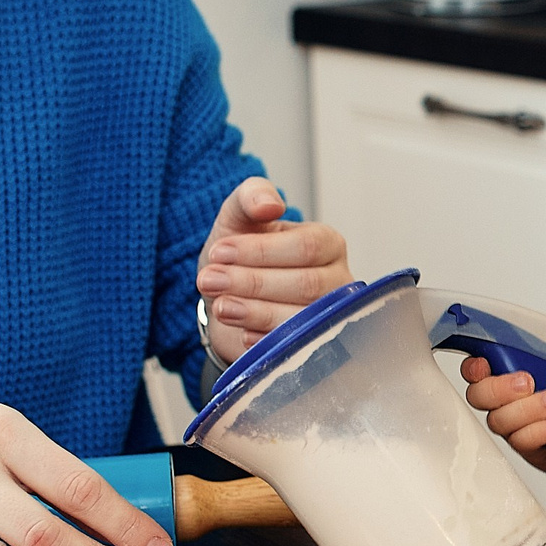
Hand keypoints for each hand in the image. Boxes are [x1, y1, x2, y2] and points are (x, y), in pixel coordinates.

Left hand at [195, 177, 352, 363]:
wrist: (228, 295)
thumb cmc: (241, 253)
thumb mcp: (240, 217)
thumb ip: (252, 196)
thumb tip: (270, 202)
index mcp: (328, 243)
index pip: (306, 247)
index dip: (261, 251)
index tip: (219, 252)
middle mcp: (337, 281)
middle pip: (306, 284)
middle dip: (252, 283)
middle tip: (209, 280)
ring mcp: (329, 318)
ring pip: (302, 318)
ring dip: (255, 313)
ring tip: (220, 306)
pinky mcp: (312, 346)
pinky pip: (297, 349)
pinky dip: (266, 341)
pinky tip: (241, 333)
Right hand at [462, 317, 545, 525]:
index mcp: (512, 374)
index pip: (477, 368)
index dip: (474, 366)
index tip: (484, 363)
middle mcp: (508, 402)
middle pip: (479, 396)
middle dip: (499, 388)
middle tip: (527, 383)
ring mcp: (516, 427)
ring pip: (500, 421)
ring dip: (526, 410)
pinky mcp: (530, 448)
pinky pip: (523, 442)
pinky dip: (540, 431)